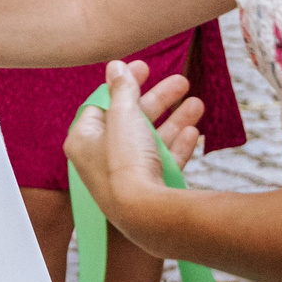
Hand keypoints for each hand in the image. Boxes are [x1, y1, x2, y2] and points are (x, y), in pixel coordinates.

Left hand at [63, 59, 206, 229]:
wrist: (146, 216)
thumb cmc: (124, 162)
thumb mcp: (123, 115)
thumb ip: (122, 90)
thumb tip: (115, 66)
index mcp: (84, 140)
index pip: (102, 104)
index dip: (124, 84)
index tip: (144, 67)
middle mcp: (102, 158)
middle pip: (131, 120)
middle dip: (158, 99)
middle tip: (180, 81)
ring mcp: (126, 176)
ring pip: (152, 140)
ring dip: (175, 119)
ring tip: (197, 103)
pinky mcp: (148, 191)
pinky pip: (163, 162)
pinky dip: (178, 145)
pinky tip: (194, 132)